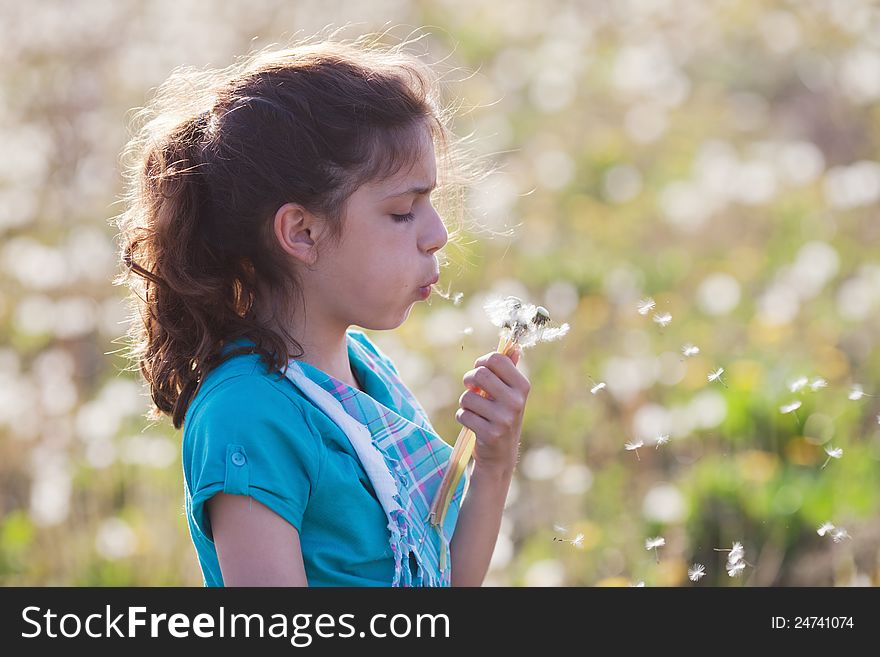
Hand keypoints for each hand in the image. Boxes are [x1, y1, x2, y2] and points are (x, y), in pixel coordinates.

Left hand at [456, 345, 529, 474]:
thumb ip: (508, 371)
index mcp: (522, 386)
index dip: (481, 362)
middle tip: (470, 388)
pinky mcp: (491, 434)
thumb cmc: (501, 417)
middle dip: (468, 380)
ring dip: (465, 403)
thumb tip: (513, 347)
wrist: (500, 456)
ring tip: (475, 411)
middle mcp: (516, 401)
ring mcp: (504, 419)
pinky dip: (463, 418)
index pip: (496, 359)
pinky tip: (473, 425)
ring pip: (468, 396)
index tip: (479, 370)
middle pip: (480, 374)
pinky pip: (463, 415)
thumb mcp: (510, 394)